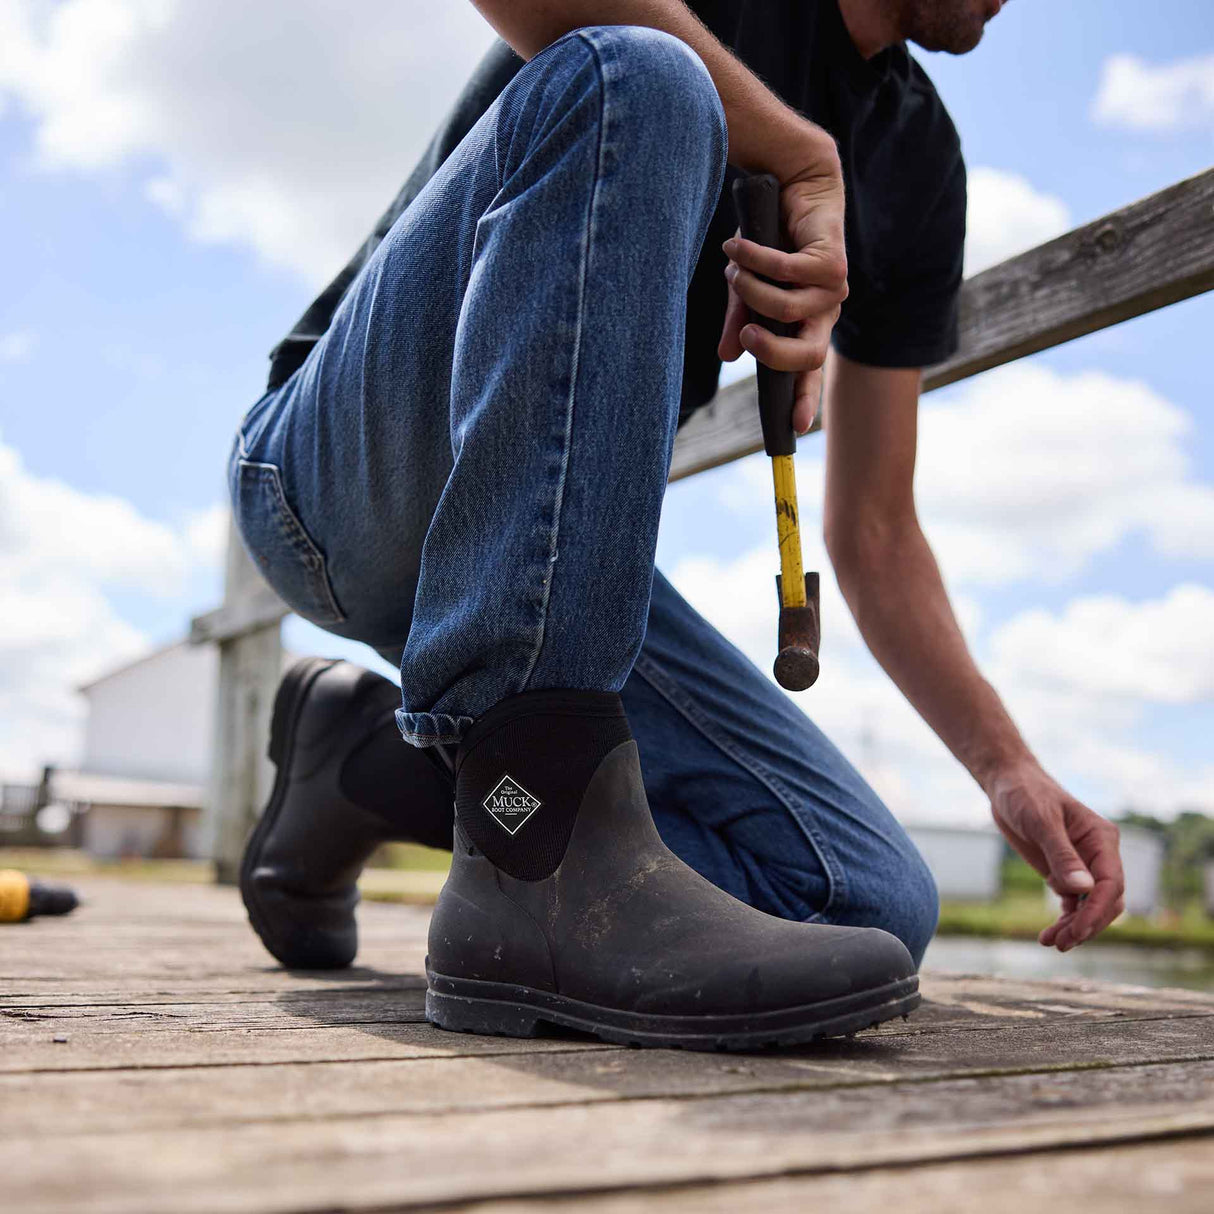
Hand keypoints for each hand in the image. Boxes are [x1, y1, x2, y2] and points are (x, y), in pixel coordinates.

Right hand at [717, 132, 847, 434]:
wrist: (791, 182)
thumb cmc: (769, 239)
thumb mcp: (747, 288)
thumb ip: (740, 322)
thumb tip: (728, 357)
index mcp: (807, 324)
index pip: (808, 372)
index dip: (802, 400)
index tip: (796, 428)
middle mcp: (824, 312)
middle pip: (808, 356)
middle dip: (772, 352)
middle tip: (745, 334)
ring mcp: (832, 288)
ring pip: (785, 310)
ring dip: (749, 288)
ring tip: (733, 264)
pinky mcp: (832, 260)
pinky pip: (785, 273)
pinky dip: (754, 259)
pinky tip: (736, 247)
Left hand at [986, 760, 1125, 951]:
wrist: (1007, 784)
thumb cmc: (1026, 794)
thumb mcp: (1040, 821)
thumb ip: (1061, 855)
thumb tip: (1083, 890)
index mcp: (1102, 839)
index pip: (1111, 883)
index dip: (1097, 910)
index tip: (1079, 931)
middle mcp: (1098, 854)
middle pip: (1106, 901)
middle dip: (1087, 924)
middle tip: (1061, 943)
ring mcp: (1082, 865)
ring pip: (1090, 906)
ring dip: (1075, 927)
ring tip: (1051, 942)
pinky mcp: (1063, 872)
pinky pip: (1073, 903)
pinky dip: (1066, 920)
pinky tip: (1050, 934)